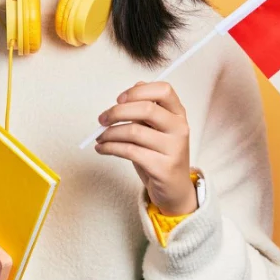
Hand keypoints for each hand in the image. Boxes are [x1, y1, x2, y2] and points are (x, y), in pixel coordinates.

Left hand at [95, 80, 197, 214]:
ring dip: (109, 133)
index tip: (119, 99)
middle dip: (117, 112)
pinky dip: (110, 148)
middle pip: (146, 109)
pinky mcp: (163, 167)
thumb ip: (147, 109)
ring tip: (100, 138)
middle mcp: (180, 128)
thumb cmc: (160, 155)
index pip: (164, 90)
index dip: (138, 92)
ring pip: (134, 132)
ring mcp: (174, 148)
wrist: (174, 189)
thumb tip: (132, 89)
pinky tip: (102, 149)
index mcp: (178, 114)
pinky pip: (130, 151)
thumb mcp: (156, 129)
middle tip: (102, 119)